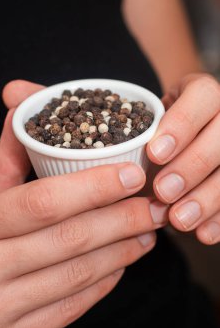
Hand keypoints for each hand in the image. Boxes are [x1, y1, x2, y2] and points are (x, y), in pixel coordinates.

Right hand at [0, 81, 167, 327]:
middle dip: (122, 220)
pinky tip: (121, 262)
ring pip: (77, 275)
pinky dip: (104, 282)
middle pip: (69, 239)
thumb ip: (6, 158)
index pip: (42, 202)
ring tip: (147, 231)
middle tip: (153, 205)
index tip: (133, 176)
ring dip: (122, 251)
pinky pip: (71, 307)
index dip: (94, 188)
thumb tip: (22, 107)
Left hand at [147, 74, 219, 244]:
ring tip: (179, 220)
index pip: (203, 98)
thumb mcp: (150, 121)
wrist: (184, 136)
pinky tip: (204, 233)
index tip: (154, 153)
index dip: (181, 126)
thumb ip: (143, 133)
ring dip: (208, 198)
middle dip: (192, 166)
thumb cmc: (160, 128)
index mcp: (204, 94)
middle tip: (162, 192)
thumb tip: (118, 168)